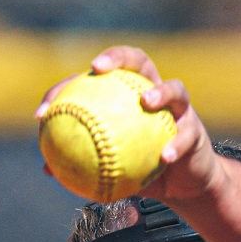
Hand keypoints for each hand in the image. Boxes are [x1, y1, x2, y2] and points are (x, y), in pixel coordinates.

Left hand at [37, 46, 217, 204]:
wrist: (181, 185)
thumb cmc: (141, 171)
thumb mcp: (108, 169)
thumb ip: (82, 163)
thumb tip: (45, 168)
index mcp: (127, 96)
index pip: (96, 80)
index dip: (69, 85)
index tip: (46, 108)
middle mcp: (153, 93)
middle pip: (137, 61)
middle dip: (118, 56)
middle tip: (97, 67)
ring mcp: (178, 110)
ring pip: (174, 89)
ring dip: (161, 91)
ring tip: (147, 101)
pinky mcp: (195, 131)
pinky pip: (185, 135)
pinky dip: (175, 144)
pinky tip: (163, 157)